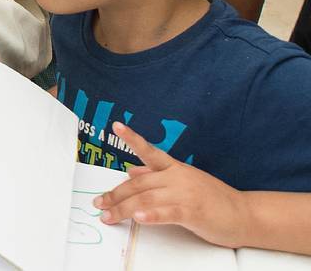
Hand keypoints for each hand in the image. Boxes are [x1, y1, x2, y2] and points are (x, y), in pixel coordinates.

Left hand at [94, 122, 249, 247]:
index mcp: (175, 168)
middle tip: (99, 203)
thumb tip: (131, 169)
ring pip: (147, 199)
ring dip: (124, 209)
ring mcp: (185, 194)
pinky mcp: (193, 212)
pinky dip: (152, 216)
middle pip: (138, 184)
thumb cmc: (213, 200)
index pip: (150, 151)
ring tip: (108, 216)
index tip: (116, 126)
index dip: (132, 138)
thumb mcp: (184, 182)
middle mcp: (177, 177)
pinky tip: (139, 219)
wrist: (245, 215)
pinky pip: (168, 213)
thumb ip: (156, 175)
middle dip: (115, 195)